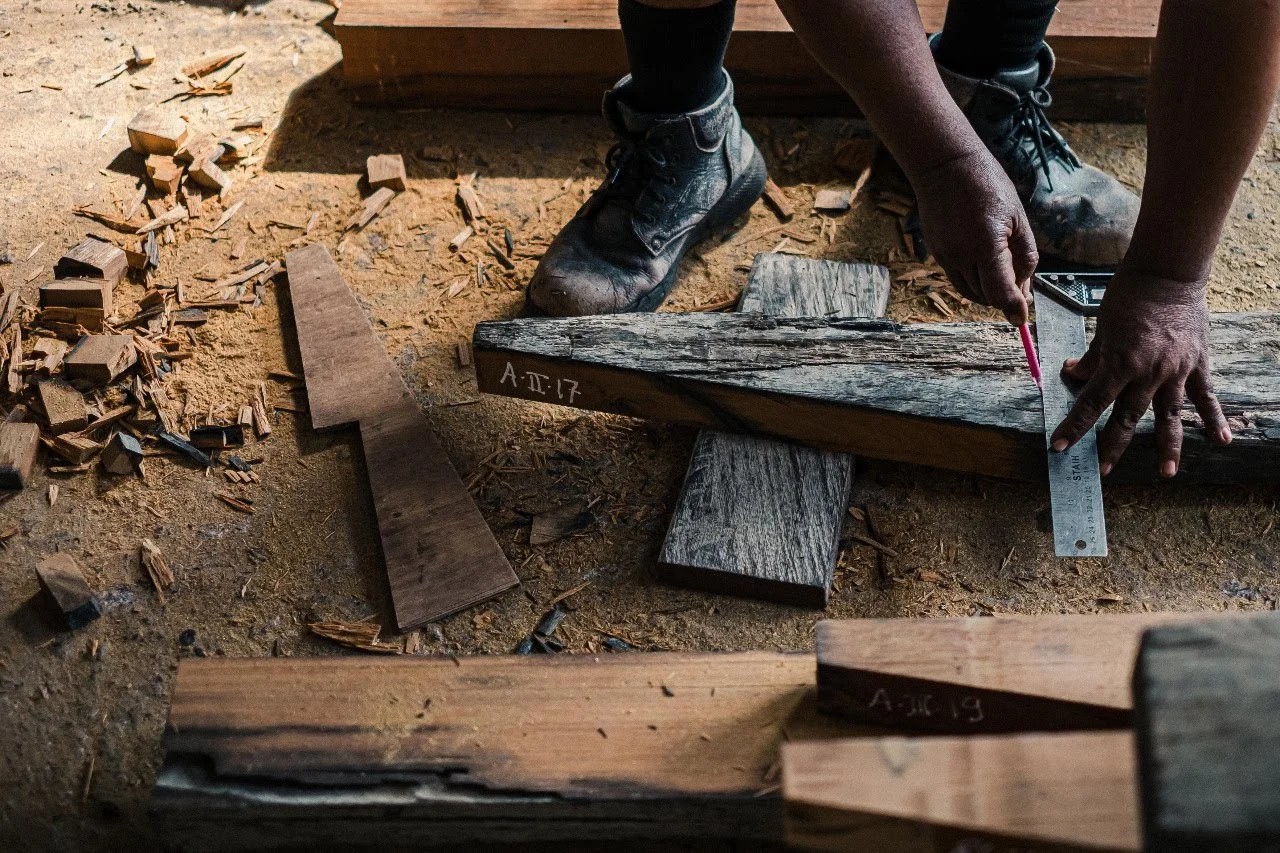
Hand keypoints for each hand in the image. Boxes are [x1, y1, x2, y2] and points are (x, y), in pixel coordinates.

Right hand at [912, 147, 1038, 324]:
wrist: (945, 167)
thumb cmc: (988, 185)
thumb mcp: (1018, 218)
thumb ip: (1024, 256)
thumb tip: (1024, 289)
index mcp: (988, 245)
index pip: (1001, 292)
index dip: (1014, 308)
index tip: (1022, 319)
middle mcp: (963, 255)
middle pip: (986, 296)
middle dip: (1004, 299)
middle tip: (1020, 290)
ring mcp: (946, 255)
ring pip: (970, 292)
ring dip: (988, 293)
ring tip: (1003, 276)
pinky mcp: (937, 253)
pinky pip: (958, 278)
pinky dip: (974, 281)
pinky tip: (984, 264)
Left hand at [1049, 271, 1232, 476]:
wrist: (1169, 272)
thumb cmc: (1129, 296)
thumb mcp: (1101, 327)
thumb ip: (1091, 357)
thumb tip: (1072, 374)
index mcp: (1120, 362)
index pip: (1091, 402)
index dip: (1074, 427)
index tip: (1059, 446)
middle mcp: (1149, 372)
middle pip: (1128, 417)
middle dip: (1113, 445)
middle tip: (1102, 470)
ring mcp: (1177, 370)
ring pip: (1170, 415)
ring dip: (1169, 446)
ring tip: (1167, 472)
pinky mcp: (1198, 364)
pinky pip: (1206, 397)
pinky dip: (1214, 419)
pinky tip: (1222, 440)